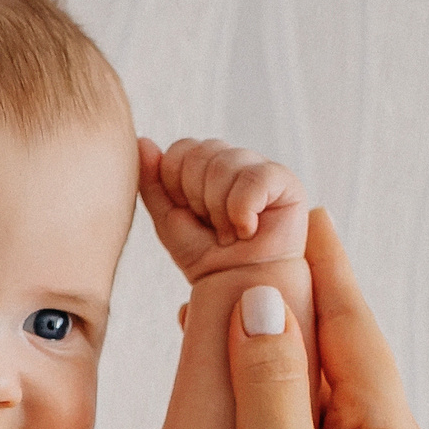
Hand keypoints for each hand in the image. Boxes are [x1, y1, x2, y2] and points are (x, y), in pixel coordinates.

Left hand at [139, 136, 311, 281]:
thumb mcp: (168, 220)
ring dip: (219, 210)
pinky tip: (248, 230)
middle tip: (212, 227)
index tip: (189, 214)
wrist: (237, 286)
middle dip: (197, 199)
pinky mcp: (285, 182)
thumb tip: (144, 142)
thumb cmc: (207, 256)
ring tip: (230, 233)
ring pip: (224, 164)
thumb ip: (152, 182)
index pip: (182, 149)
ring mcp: (260, 169)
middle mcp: (234, 161)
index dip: (176, 183)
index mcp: (207, 166)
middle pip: (200, 153)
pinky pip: (254, 178)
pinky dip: (242, 211)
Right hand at [200, 209, 428, 428]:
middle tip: (258, 230)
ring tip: (231, 291)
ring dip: (271, 341)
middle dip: (295, 291)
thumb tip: (270, 293)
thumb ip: (270, 378)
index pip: (353, 321)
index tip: (299, 206)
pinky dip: (260, 393)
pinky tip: (230, 378)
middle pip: (336, 349)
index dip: (322, 260)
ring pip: (311, 390)